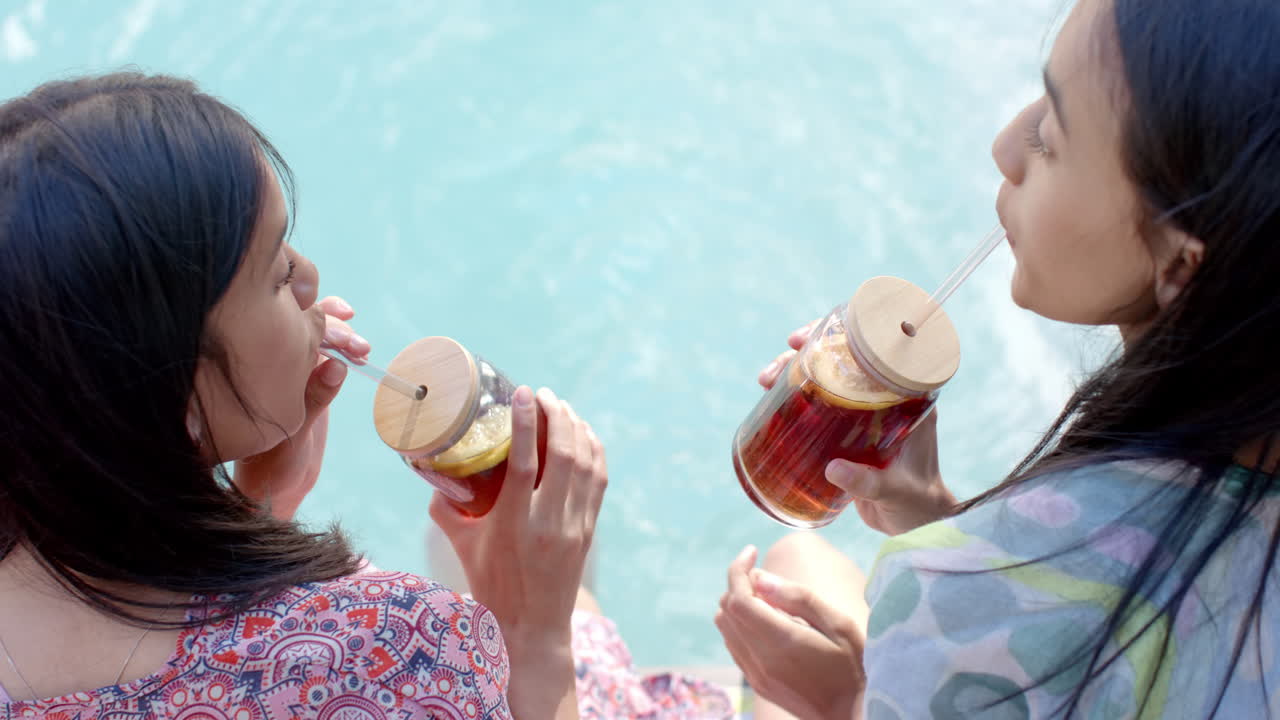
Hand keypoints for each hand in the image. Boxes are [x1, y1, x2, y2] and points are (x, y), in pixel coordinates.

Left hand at [233, 297, 369, 519]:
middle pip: (306, 324)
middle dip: (337, 330)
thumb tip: (337, 365)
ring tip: (363, 351)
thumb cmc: (271, 462)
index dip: (320, 323)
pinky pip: (326, 351)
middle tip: (359, 348)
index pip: (290, 328)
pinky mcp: (308, 377)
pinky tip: (359, 354)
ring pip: (317, 334)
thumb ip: (315, 398)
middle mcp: (273, 360)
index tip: (344, 337)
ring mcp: (292, 367)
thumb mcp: (293, 432)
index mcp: (261, 366)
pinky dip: (344, 348)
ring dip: (344, 337)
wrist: (275, 482)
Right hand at [431, 386, 605, 719]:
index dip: (526, 423)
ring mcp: (574, 526)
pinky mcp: (589, 530)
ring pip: (586, 464)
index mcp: (513, 524)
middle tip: (544, 395)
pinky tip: (584, 433)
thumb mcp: (461, 545)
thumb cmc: (490, 584)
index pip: (525, 463)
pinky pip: (599, 480)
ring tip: (562, 406)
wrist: (531, 628)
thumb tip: (433, 471)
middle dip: (558, 416)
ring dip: (577, 428)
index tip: (524, 393)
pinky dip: (594, 450)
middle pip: (564, 455)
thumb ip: (444, 508)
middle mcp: (548, 522)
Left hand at [716, 546, 864, 719]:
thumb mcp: (839, 626)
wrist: (852, 715)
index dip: (738, 569)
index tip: (752, 551)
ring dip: (737, 602)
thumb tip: (760, 576)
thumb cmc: (854, 667)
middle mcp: (761, 659)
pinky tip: (766, 620)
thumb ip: (799, 599)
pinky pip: (732, 643)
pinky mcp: (756, 682)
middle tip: (768, 577)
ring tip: (769, 599)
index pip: (738, 599)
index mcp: (782, 642)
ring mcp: (756, 674)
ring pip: (724, 625)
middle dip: (740, 583)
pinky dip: (739, 622)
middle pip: (727, 608)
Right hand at [757, 320, 956, 535]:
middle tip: (779, 361)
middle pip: (845, 360)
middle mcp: (888, 398)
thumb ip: (868, 483)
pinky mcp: (849, 431)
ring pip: (829, 379)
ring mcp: (867, 412)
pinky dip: (797, 400)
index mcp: (909, 398)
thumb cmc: (918, 504)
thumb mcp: (895, 490)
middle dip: (808, 352)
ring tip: (765, 380)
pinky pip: (821, 405)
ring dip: (796, 373)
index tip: (813, 338)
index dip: (844, 336)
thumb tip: (832, 469)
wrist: (918, 524)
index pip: (877, 352)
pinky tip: (773, 401)